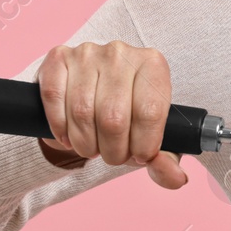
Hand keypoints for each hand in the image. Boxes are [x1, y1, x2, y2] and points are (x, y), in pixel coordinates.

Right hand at [35, 40, 188, 189]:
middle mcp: (121, 53)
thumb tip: (175, 178)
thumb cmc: (129, 115)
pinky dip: (60, 128)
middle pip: (114, 118)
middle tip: (113, 155)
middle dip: (113, 150)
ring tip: (92, 147)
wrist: (93, 89)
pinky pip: (55, 99)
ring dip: (85, 144)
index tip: (139, 155)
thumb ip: (165, 160)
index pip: (150, 113)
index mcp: (153, 65)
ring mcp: (88, 53)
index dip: (143, 145)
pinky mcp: (58, 58)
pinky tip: (69, 135)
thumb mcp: (152, 136)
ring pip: (82, 112)